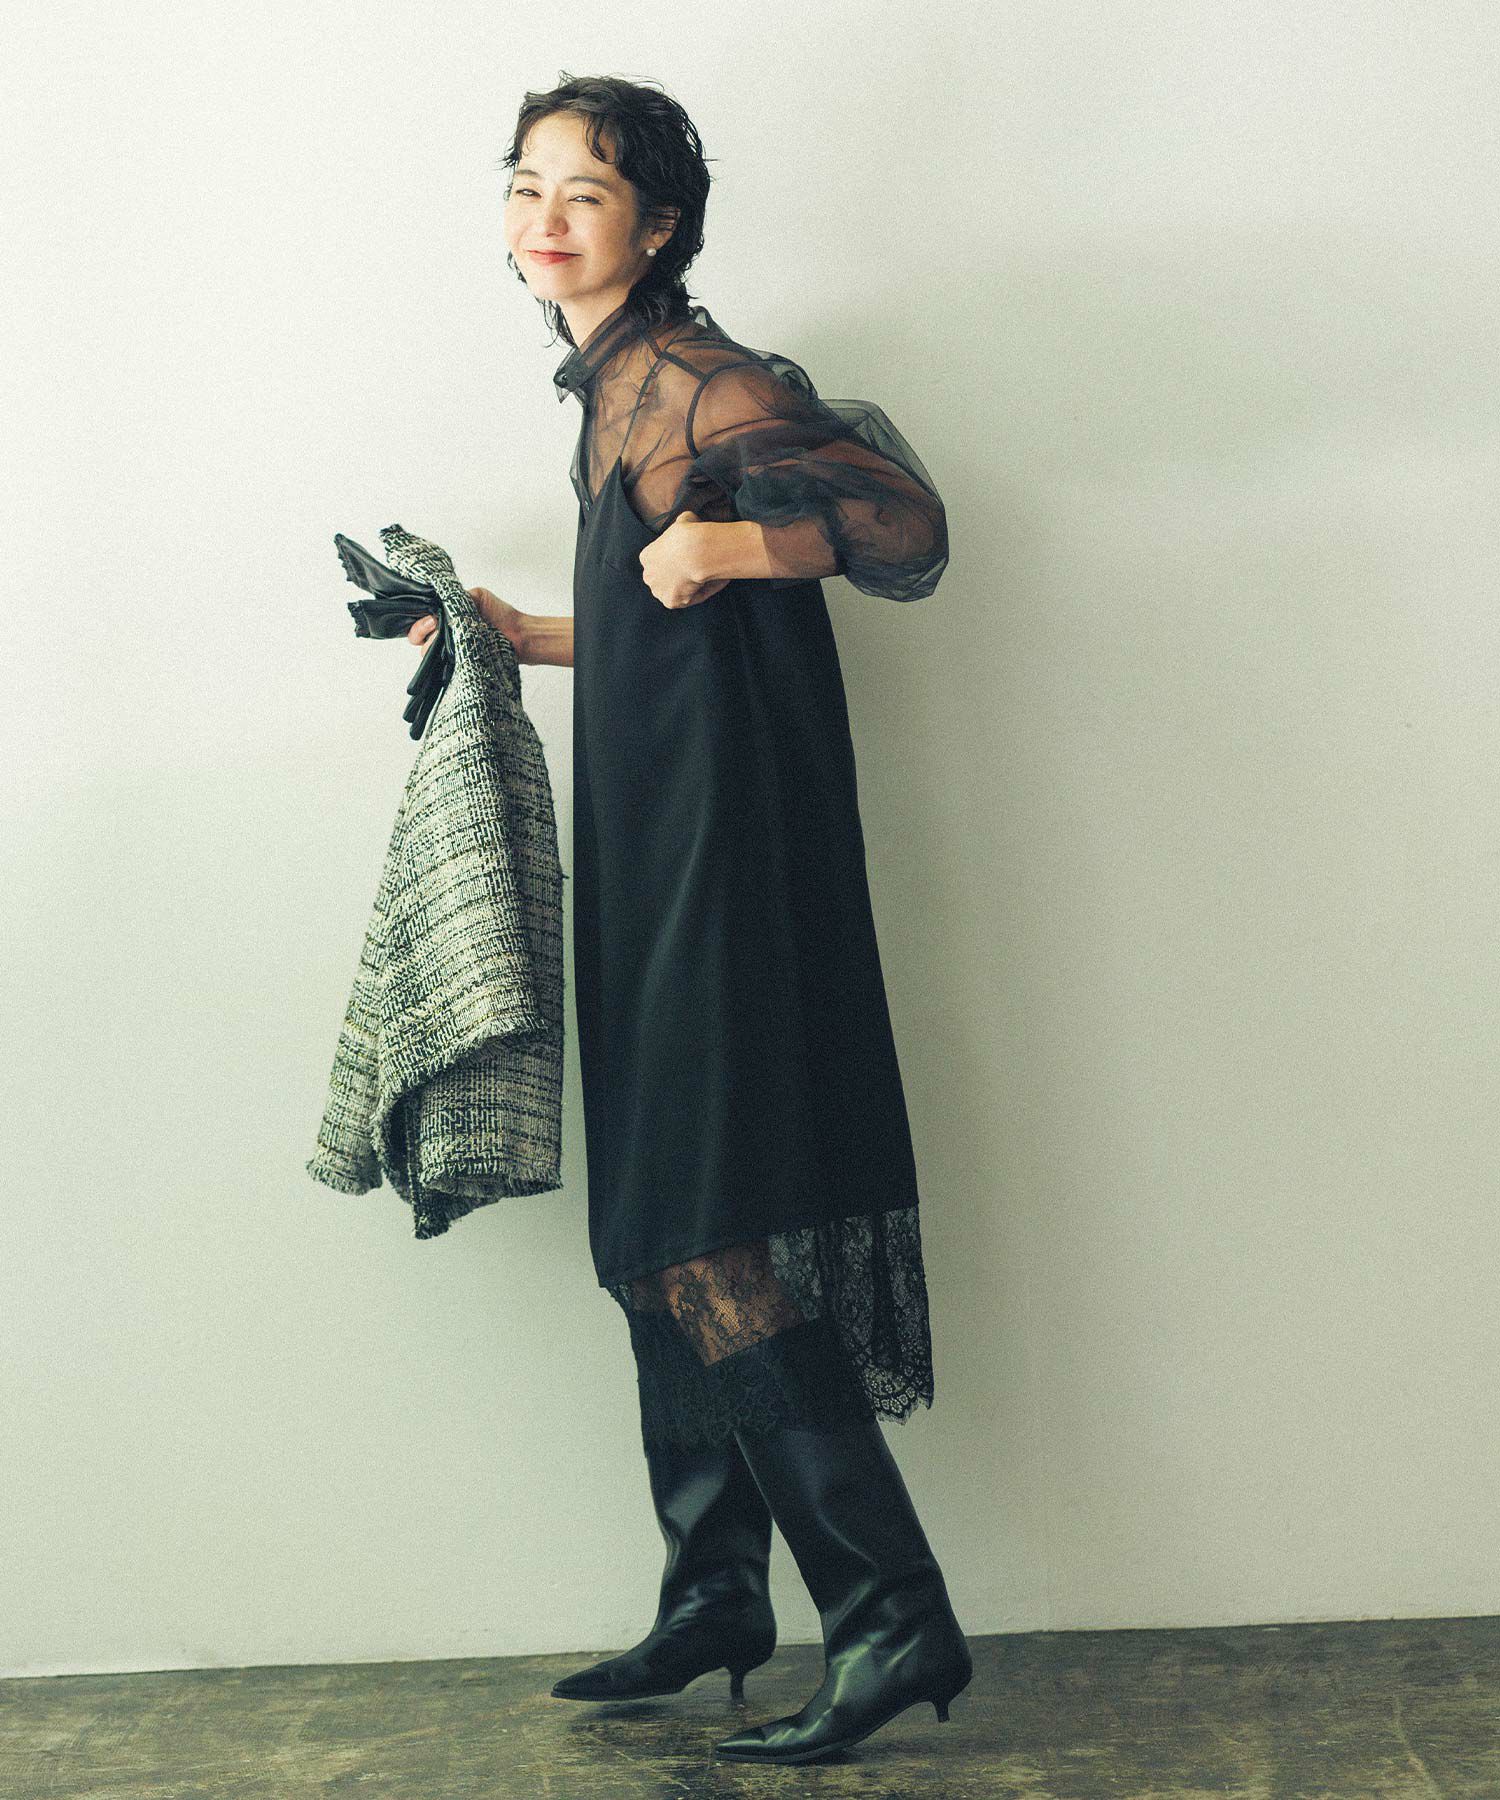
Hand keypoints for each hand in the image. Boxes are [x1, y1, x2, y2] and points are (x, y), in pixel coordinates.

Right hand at [407, 586, 531, 660]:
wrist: (520, 636)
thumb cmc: (502, 616)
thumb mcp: (478, 597)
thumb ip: (457, 597)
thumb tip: (440, 601)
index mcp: (447, 615)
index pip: (421, 618)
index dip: (419, 620)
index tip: (431, 619)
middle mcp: (446, 633)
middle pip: (418, 637)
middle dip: (420, 632)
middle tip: (434, 626)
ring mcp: (451, 649)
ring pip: (427, 652)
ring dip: (432, 647)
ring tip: (448, 641)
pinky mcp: (459, 664)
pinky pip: (442, 665)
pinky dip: (442, 661)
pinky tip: (450, 655)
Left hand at [637, 509, 730, 609]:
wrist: (696, 552)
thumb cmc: (691, 534)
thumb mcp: (685, 520)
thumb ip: (683, 522)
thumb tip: (691, 520)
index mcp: (646, 556)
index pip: (657, 561)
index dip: (674, 559)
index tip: (688, 556)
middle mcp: (648, 576)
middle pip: (662, 579)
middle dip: (676, 576)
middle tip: (696, 569)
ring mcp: (658, 591)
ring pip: (674, 591)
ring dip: (686, 587)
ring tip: (704, 578)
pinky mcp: (670, 602)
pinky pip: (687, 600)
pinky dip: (698, 594)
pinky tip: (708, 583)